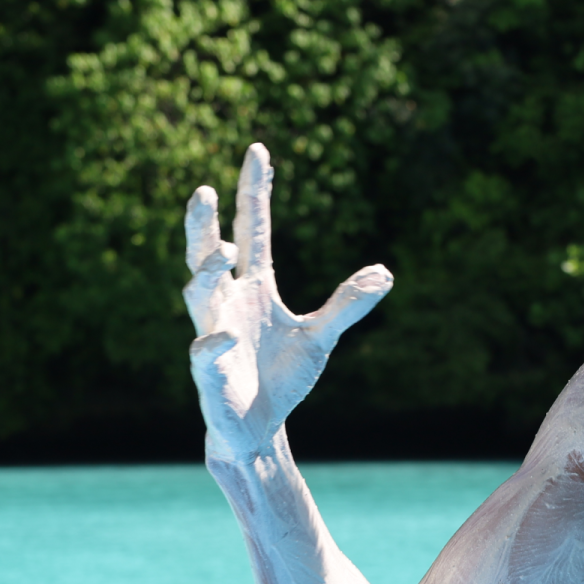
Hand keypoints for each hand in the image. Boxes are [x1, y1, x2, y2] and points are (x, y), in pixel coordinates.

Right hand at [183, 144, 392, 460]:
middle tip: (202, 191)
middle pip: (207, 254)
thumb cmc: (280, 380)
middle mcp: (227, 304)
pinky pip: (204, 354)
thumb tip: (386, 273)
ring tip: (223, 254)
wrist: (257, 433)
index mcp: (254, 288)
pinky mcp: (209, 374)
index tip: (259, 150)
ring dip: (206, 273)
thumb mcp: (319, 337)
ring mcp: (214, 334)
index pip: (252, 229)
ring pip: (198, 295)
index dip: (254, 191)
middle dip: (201, 224)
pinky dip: (214, 346)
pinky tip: (226, 340)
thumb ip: (347, 305)